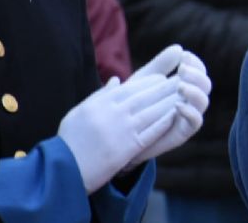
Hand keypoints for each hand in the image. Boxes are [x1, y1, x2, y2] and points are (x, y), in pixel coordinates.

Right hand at [58, 74, 179, 193]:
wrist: (64, 169)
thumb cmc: (70, 141)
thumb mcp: (80, 112)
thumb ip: (99, 96)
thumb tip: (116, 81)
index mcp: (101, 103)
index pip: (131, 87)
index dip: (149, 82)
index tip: (162, 78)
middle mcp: (113, 113)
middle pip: (145, 96)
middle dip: (165, 88)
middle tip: (181, 81)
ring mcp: (122, 130)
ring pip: (151, 111)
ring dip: (169, 103)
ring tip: (183, 96)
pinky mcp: (128, 147)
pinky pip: (151, 131)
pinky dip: (164, 122)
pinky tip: (175, 115)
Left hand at [126, 51, 211, 168]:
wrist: (120, 135)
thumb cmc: (133, 106)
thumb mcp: (144, 82)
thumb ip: (160, 65)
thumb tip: (179, 48)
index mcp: (184, 86)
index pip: (199, 72)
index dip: (195, 63)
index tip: (184, 55)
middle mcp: (190, 101)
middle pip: (205, 85)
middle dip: (197, 75)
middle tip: (182, 69)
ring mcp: (188, 117)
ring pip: (204, 102)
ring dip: (195, 91)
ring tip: (180, 85)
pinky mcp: (183, 133)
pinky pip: (196, 122)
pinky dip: (190, 112)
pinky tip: (177, 105)